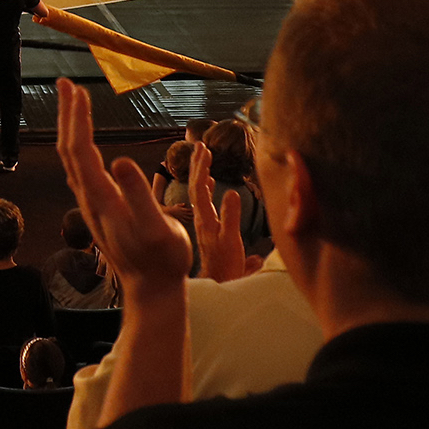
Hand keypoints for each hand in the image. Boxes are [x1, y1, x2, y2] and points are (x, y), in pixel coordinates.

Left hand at [54, 84, 188, 297]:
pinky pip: (81, 170)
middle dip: (67, 115)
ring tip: (73, 103)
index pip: (81, 151)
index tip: (78, 91)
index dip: (77, 120)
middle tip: (66, 84)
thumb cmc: (162, 260)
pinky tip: (84, 142)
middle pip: (70, 150)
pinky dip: (79, 145)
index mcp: (102, 199)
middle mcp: (90, 200)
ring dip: (71, 128)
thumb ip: (140, 196)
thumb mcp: (157, 229)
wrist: (152, 290)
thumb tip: (121, 161)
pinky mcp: (99, 210)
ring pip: (73, 160)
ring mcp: (92, 206)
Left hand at [185, 154, 257, 281]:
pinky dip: (205, 188)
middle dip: (198, 164)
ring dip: (200, 173)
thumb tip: (232, 191)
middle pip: (196, 186)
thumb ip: (231, 217)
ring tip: (202, 157)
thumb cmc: (226, 265)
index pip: (199, 188)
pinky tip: (208, 182)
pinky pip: (204, 202)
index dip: (201, 168)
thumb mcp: (231, 241)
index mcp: (206, 219)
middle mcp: (201, 218)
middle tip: (200, 144)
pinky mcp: (208, 228)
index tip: (204, 149)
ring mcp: (204, 222)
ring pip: (198, 193)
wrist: (218, 284)